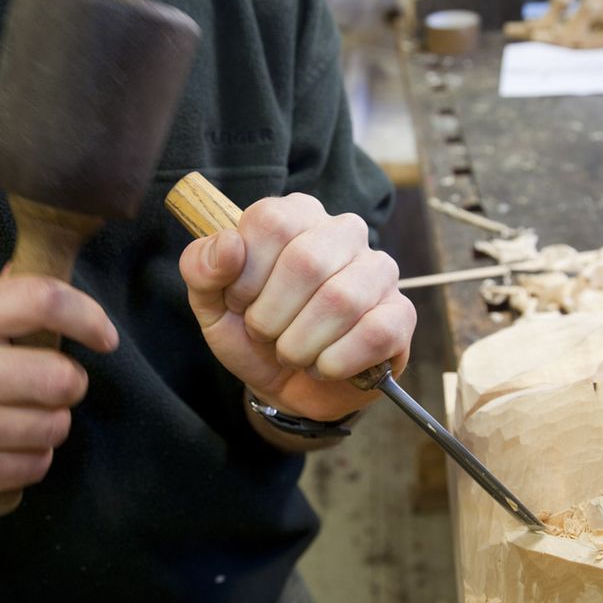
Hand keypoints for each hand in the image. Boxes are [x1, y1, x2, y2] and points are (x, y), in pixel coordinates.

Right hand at [0, 274, 117, 518]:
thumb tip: (50, 256)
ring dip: (49, 428)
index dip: (88, 318)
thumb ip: (3, 296)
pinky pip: (36, 464)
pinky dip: (30, 461)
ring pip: (55, 425)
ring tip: (18, 423)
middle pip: (63, 376)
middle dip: (68, 387)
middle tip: (47, 391)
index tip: (104, 338)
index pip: (41, 300)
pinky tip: (2, 452)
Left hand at [179, 193, 415, 420]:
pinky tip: (323, 366)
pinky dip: (335, 362)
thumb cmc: (253, 333)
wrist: (287, 387)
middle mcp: (344, 232)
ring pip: (341, 300)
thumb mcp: (212, 303)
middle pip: (307, 260)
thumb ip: (202, 267)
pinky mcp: (400, 314)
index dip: (246, 274)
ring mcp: (379, 271)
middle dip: (271, 315)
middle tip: (264, 334)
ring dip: (300, 344)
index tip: (240, 301)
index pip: (271, 221)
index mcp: (297, 215)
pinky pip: (374, 333)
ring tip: (293, 353)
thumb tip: (229, 243)